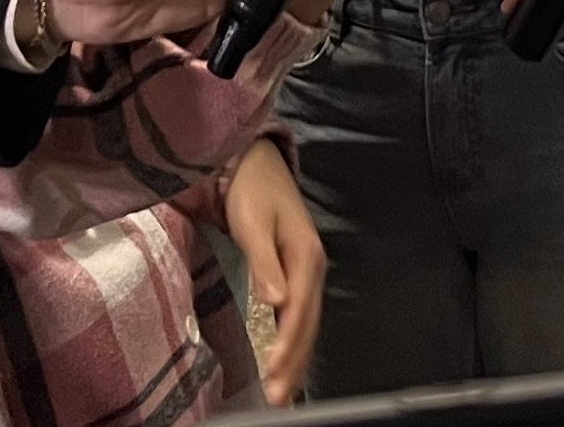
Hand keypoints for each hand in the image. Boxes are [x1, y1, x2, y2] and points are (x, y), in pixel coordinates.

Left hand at [226, 140, 324, 405]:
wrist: (256, 164)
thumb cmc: (252, 192)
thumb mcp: (253, 224)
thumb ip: (265, 262)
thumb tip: (278, 300)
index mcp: (306, 256)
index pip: (299, 310)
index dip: (288, 344)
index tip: (273, 374)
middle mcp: (312, 267)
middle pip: (308, 323)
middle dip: (295, 362)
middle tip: (280, 398)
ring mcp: (307, 271)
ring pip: (306, 323)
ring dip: (296, 358)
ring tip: (283, 392)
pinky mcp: (297, 274)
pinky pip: (300, 316)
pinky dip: (293, 342)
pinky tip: (285, 360)